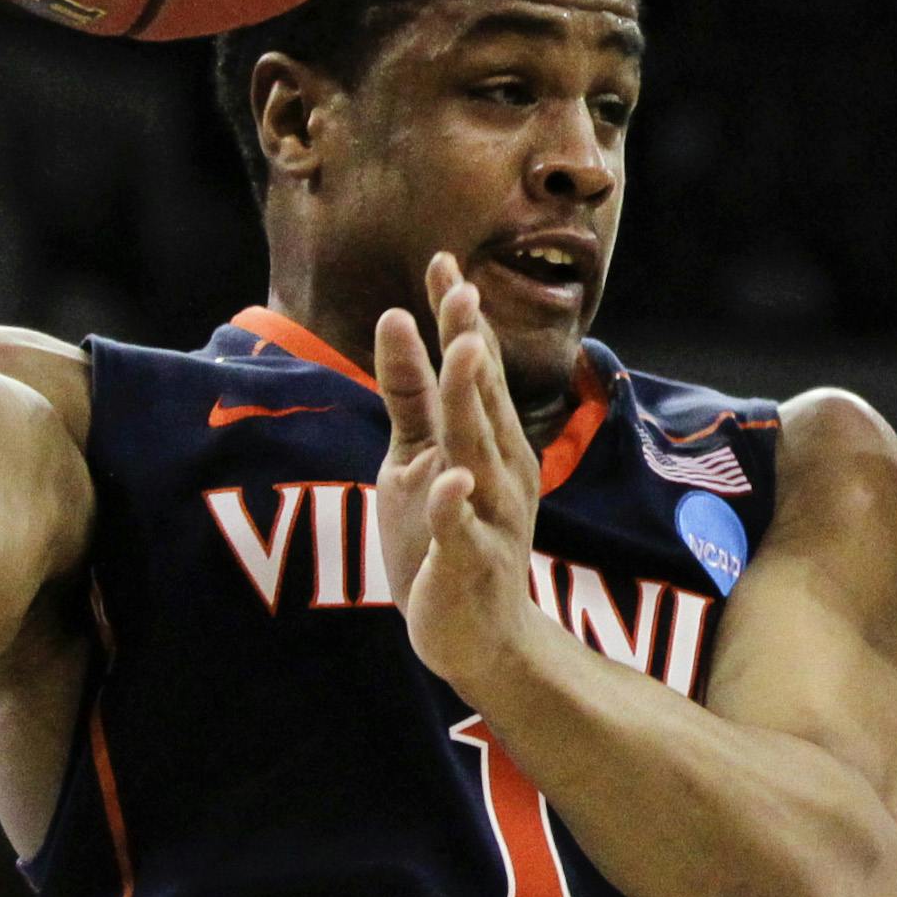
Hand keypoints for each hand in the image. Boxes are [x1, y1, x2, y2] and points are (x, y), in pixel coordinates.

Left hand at [374, 255, 544, 693]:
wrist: (478, 636)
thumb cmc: (447, 537)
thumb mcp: (418, 456)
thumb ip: (412, 393)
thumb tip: (396, 317)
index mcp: (490, 439)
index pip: (475, 367)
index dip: (459, 317)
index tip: (444, 261)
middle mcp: (501, 468)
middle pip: (483, 398)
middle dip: (473, 344)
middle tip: (462, 290)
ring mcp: (491, 515)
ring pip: (478, 451)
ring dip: (472, 403)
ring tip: (464, 352)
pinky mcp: (472, 563)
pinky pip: (461, 531)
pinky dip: (455, 506)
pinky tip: (449, 479)